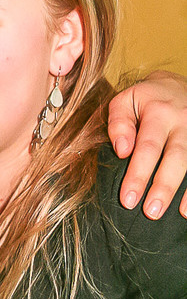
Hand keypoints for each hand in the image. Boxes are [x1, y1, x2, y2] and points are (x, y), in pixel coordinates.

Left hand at [108, 71, 186, 218]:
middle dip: (164, 186)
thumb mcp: (125, 101)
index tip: (128, 199)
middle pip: (176, 157)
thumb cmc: (144, 100)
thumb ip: (118, 123)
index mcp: (158, 112)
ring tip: (181, 213)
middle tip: (151, 212)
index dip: (138, 174)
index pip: (147, 147)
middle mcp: (183, 120)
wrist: (176, 85)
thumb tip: (122, 151)